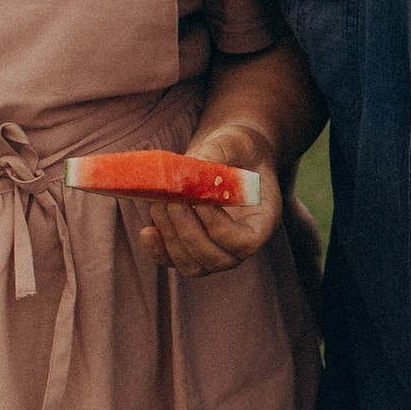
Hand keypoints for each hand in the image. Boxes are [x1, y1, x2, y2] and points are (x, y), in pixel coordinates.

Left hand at [135, 121, 285, 278]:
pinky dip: (158, 250)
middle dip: (189, 232)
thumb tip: (188, 167)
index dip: (219, 228)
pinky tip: (148, 230)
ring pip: (194, 266)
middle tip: (171, 201)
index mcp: (263, 220)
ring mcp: (217, 250)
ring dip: (172, 239)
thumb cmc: (237, 149)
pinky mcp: (191, 249)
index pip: (246, 243)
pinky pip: (174, 262)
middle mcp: (242, 243)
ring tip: (159, 205)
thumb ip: (216, 154)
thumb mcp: (233, 143)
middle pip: (218, 259)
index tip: (201, 201)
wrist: (228, 155)